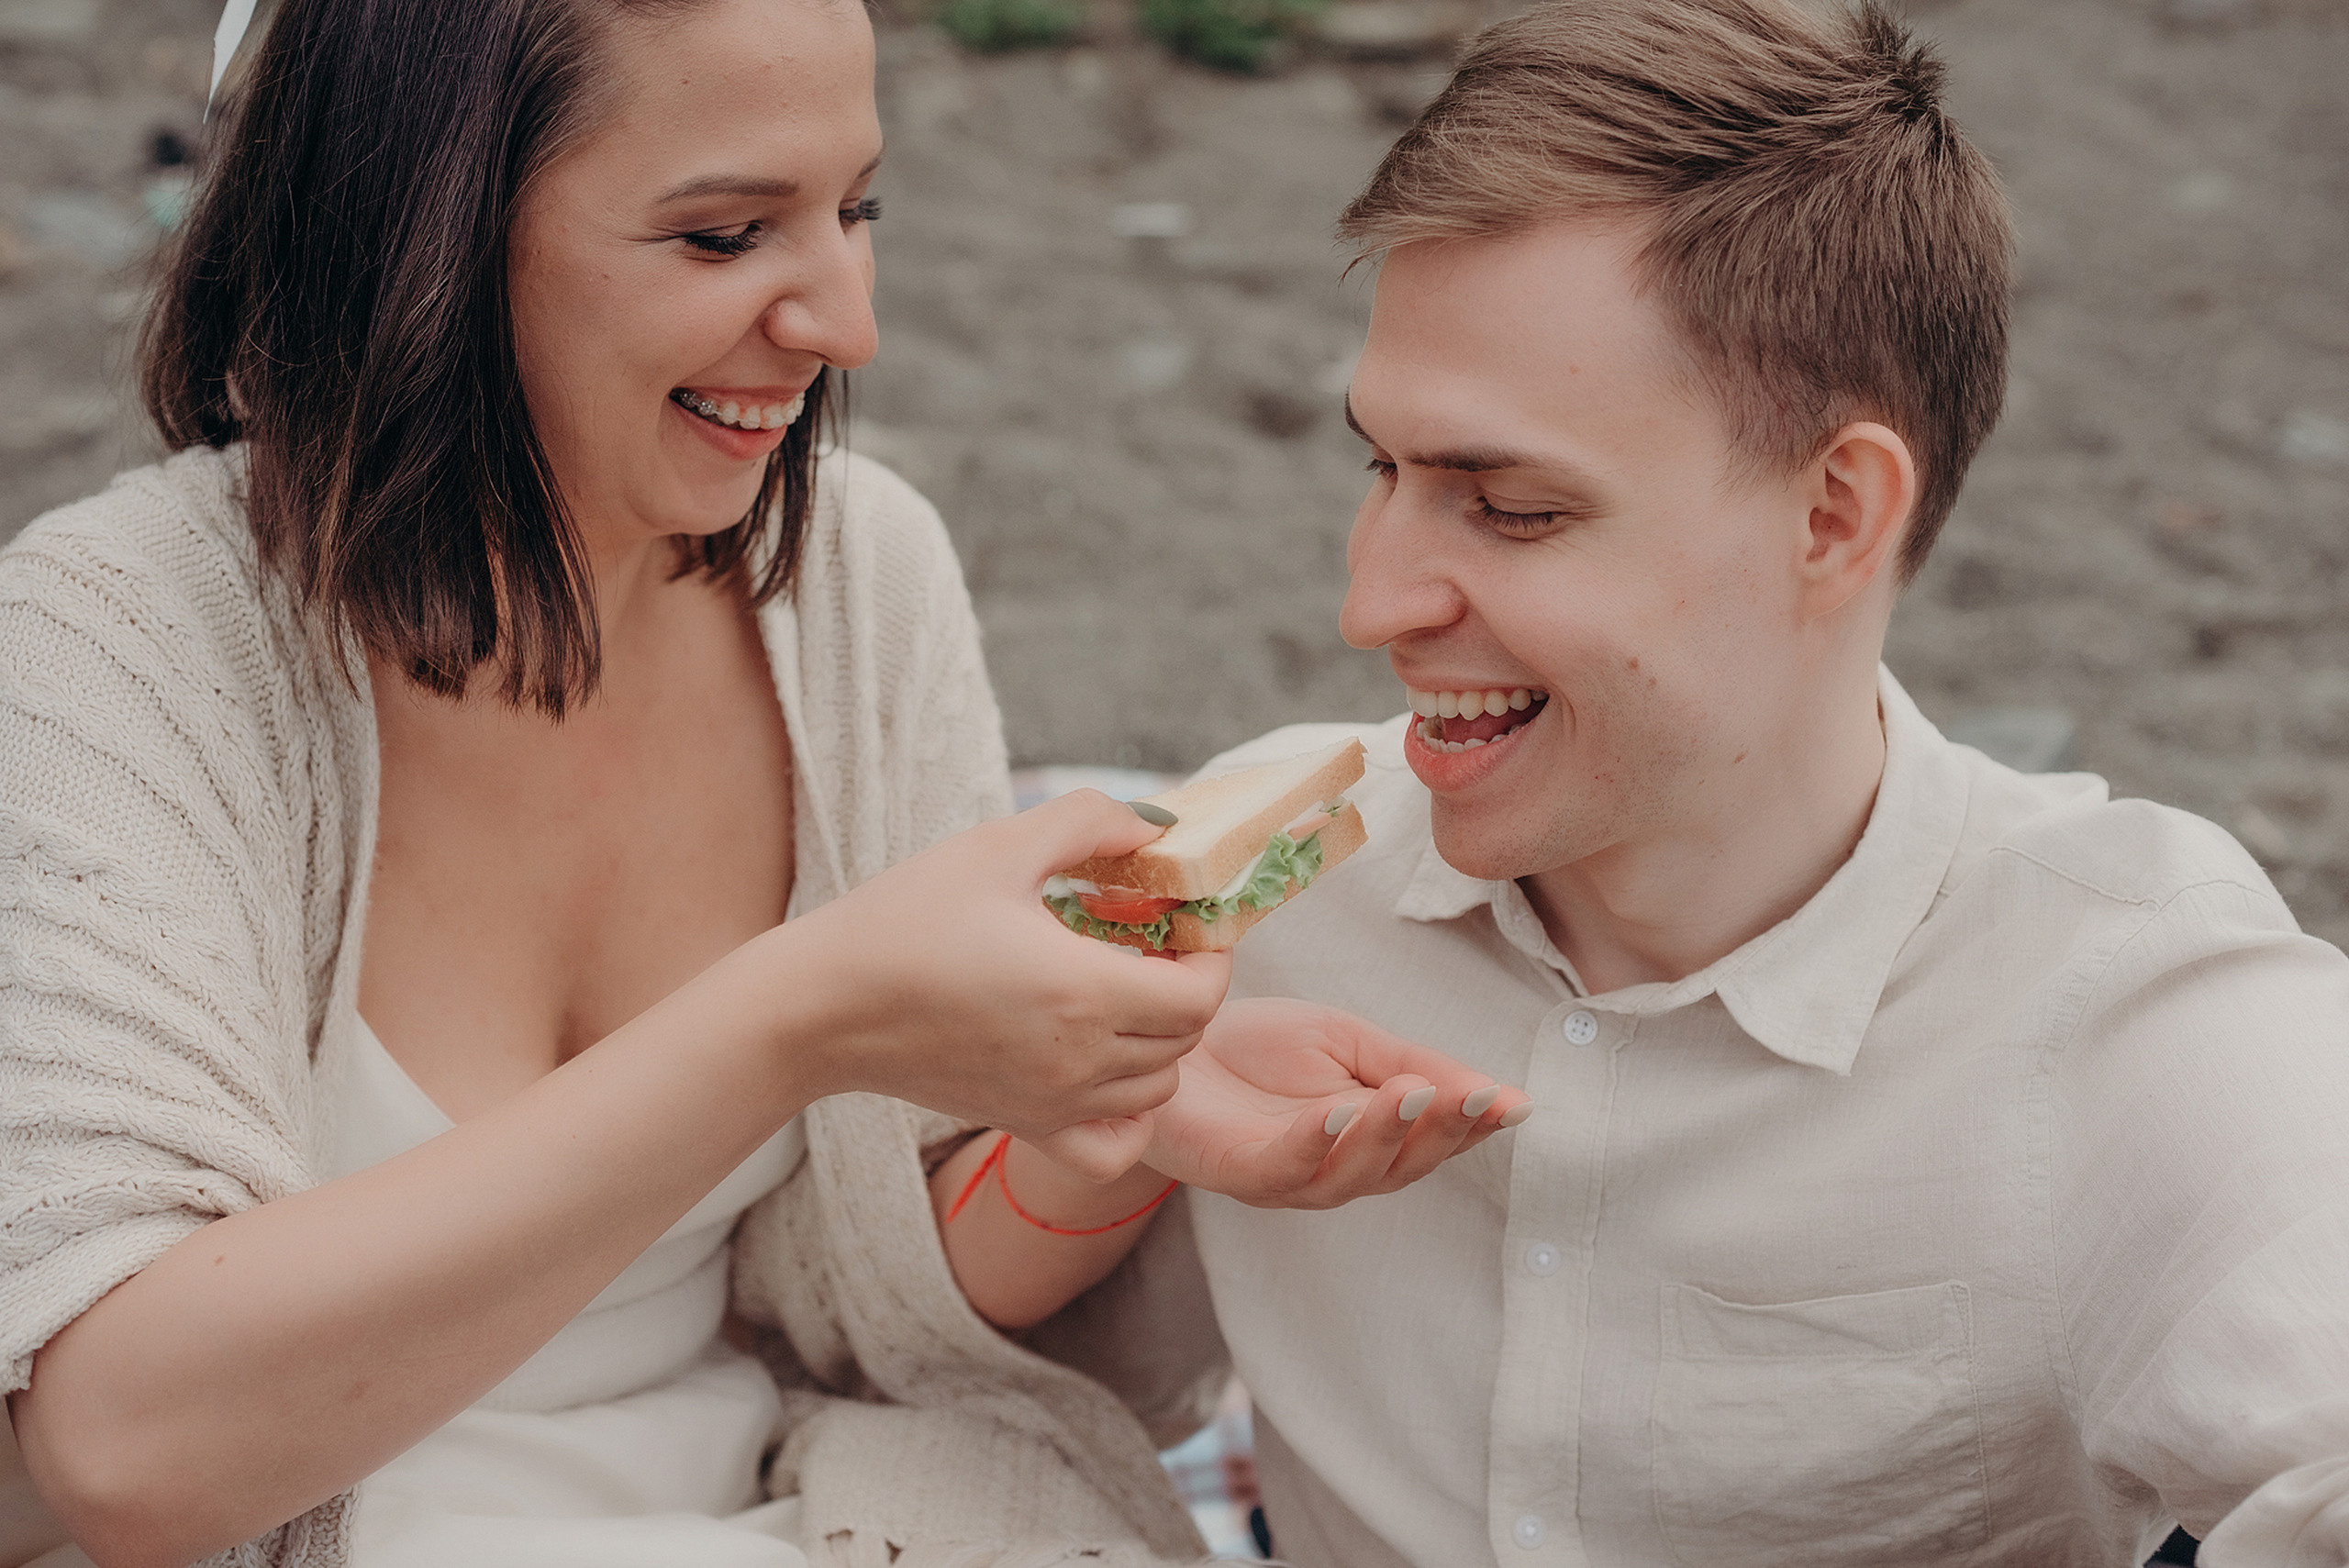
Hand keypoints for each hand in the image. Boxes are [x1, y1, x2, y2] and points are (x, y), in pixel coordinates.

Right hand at [767, 791, 1229, 1145]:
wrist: (822, 1004)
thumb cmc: (904, 919)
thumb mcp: (999, 846)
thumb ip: (1089, 821)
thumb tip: (1154, 825)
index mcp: (1084, 992)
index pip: (1202, 996)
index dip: (1210, 956)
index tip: (1185, 921)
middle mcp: (1080, 1062)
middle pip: (1185, 1041)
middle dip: (1185, 987)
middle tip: (1150, 943)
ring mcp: (1052, 1102)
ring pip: (1156, 1089)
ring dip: (1160, 1041)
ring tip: (1121, 991)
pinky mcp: (1021, 1122)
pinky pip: (1111, 1147)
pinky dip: (1129, 1118)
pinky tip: (1103, 1068)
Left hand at [1140, 997, 1529, 1208]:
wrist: (1169, 1038)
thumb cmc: (1256, 1047)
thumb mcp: (1349, 1042)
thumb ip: (1416, 1065)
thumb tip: (1503, 1094)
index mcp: (1371, 1137)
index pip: (1435, 1140)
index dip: (1473, 1126)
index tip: (1511, 1102)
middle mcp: (1336, 1168)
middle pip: (1403, 1167)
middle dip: (1441, 1132)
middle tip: (1470, 1095)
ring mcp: (1287, 1177)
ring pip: (1350, 1175)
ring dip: (1384, 1134)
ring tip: (1410, 1091)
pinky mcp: (1237, 1172)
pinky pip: (1282, 1167)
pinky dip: (1313, 1142)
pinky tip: (1335, 1110)